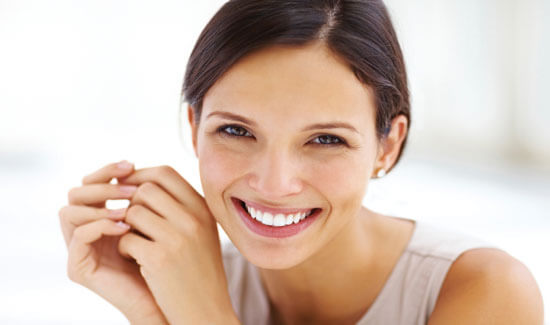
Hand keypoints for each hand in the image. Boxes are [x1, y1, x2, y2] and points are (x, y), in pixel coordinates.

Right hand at [59, 161, 168, 323]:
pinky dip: (100, 226)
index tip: (132, 165)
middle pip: (76, 191)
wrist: (167, 297)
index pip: (93, 181)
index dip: (109, 170)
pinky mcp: (78, 267)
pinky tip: (126, 227)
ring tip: (129, 209)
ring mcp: (79, 248)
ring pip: (69, 210)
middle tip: (131, 187)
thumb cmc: (169, 259)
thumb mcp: (161, 221)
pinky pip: (78, 237)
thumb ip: (151, 198)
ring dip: (99, 204)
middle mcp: (86, 228)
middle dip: (103, 183)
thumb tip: (151, 167)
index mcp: (102, 214)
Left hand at [116, 165, 237, 323]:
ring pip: (132, 212)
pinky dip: (124, 248)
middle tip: (130, 222)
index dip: (140, 175)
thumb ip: (181, 207)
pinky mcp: (160, 258)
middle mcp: (194, 218)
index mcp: (203, 208)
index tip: (129, 189)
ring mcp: (178, 237)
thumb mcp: (201, 233)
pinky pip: (126, 238)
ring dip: (125, 226)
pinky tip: (134, 260)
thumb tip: (143, 182)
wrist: (206, 312)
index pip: (165, 173)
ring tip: (134, 243)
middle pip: (145, 189)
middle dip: (130, 203)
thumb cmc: (199, 272)